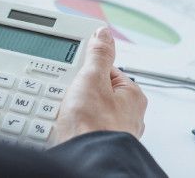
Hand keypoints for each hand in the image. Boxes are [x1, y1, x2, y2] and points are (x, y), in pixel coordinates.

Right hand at [54, 27, 147, 143]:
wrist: (86, 162)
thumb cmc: (94, 125)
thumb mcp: (92, 78)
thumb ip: (98, 54)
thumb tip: (104, 34)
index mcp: (132, 96)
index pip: (107, 72)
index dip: (86, 70)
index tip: (74, 72)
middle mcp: (127, 117)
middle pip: (96, 93)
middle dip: (78, 94)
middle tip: (67, 97)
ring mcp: (112, 134)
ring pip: (87, 114)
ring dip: (72, 114)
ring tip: (62, 116)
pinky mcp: (98, 147)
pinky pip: (81, 132)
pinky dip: (70, 131)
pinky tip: (62, 132)